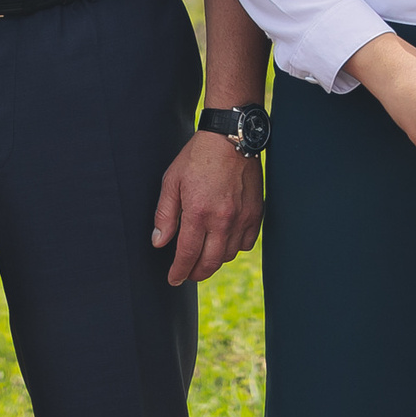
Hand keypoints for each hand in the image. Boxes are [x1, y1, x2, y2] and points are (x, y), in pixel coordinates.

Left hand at [150, 131, 263, 285]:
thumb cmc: (197, 157)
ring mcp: (242, 218)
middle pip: (210, 262)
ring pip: (228, 255)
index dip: (179, 271)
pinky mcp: (256, 213)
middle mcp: (222, 220)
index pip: (187, 255)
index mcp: (198, 213)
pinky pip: (247, 243)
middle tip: (188, 274)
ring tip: (204, 256)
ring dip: (214, 261)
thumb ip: (165, 214)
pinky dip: (235, 248)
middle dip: (196, 273)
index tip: (173, 279)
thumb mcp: (172, 181)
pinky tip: (225, 242)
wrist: (230, 137)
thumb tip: (159, 242)